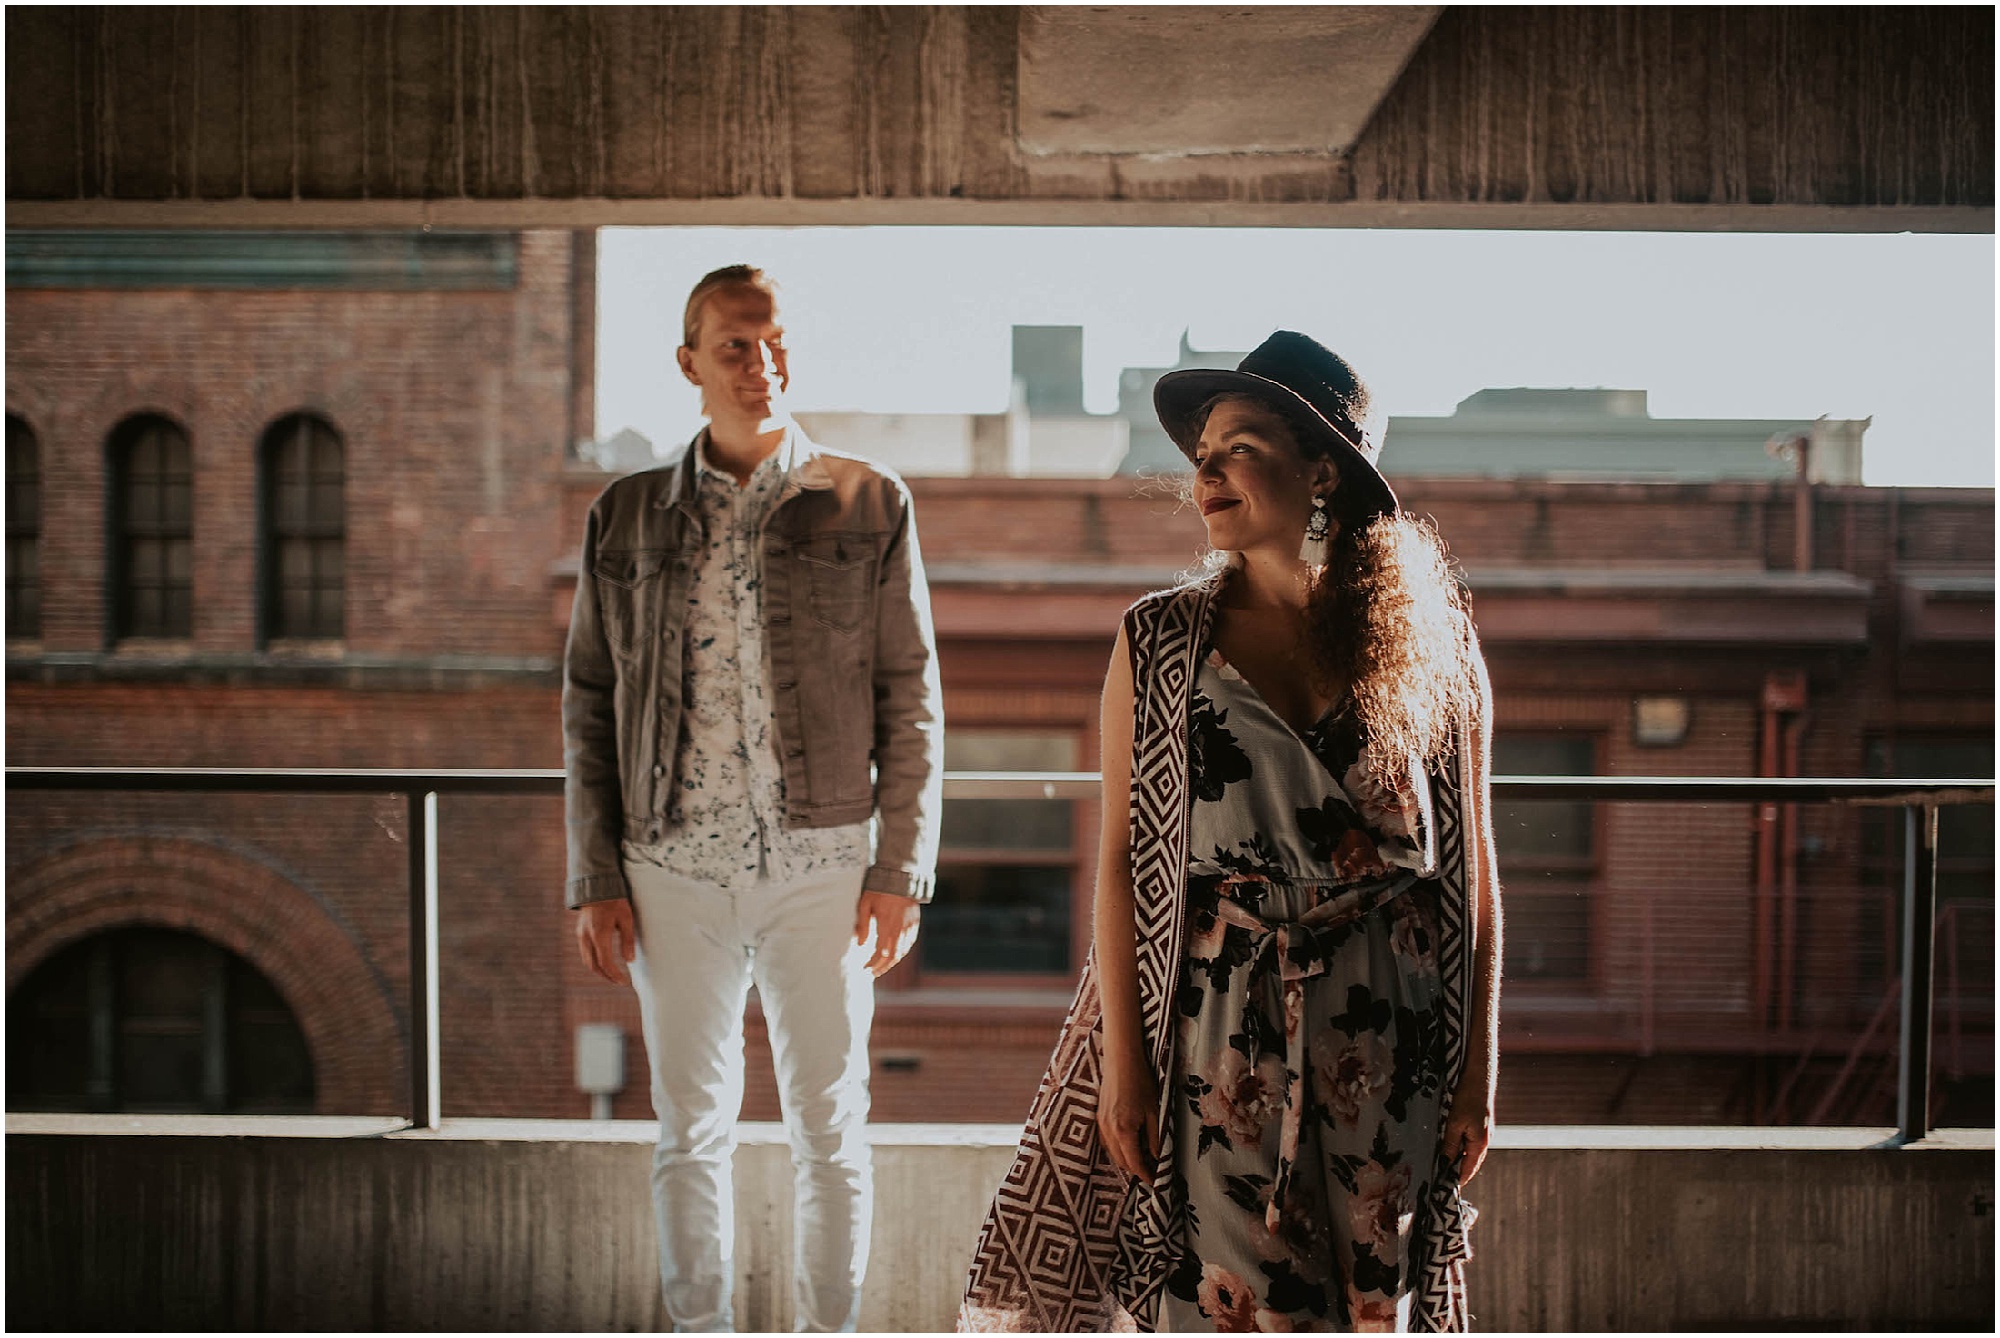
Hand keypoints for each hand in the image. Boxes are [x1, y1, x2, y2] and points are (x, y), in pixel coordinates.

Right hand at [575, 898, 637, 985]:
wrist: (596, 885)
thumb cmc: (615, 900)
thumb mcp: (626, 918)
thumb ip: (627, 940)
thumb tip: (629, 961)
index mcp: (599, 935)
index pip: (605, 963)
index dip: (615, 975)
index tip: (625, 982)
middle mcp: (587, 937)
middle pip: (594, 966)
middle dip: (607, 976)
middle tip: (619, 981)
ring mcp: (581, 934)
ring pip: (587, 960)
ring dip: (599, 970)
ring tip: (612, 974)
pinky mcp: (580, 931)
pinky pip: (585, 952)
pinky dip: (594, 961)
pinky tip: (604, 961)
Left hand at [854, 891, 920, 976]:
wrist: (902, 876)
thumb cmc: (879, 888)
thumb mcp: (865, 903)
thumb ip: (863, 924)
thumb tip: (861, 944)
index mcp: (886, 923)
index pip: (879, 952)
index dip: (872, 964)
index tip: (864, 969)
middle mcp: (899, 928)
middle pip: (892, 956)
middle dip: (881, 968)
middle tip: (871, 973)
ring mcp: (909, 927)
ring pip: (902, 952)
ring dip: (891, 963)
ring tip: (881, 967)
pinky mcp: (915, 924)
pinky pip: (909, 944)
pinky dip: (900, 953)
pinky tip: (893, 955)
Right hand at [1097, 1048, 1160, 1181]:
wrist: (1121, 1060)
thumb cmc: (1140, 1082)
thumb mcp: (1154, 1112)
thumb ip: (1155, 1138)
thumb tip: (1158, 1158)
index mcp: (1123, 1131)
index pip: (1135, 1164)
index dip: (1146, 1175)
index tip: (1156, 1182)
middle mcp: (1108, 1131)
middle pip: (1122, 1162)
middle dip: (1137, 1170)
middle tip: (1153, 1171)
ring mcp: (1101, 1124)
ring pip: (1113, 1153)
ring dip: (1127, 1160)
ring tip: (1144, 1160)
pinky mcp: (1098, 1117)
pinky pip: (1107, 1142)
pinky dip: (1118, 1149)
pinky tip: (1129, 1145)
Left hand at [1440, 1088, 1490, 1182]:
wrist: (1479, 1077)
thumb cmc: (1468, 1098)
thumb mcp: (1454, 1123)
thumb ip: (1450, 1145)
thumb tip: (1444, 1164)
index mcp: (1480, 1144)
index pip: (1468, 1169)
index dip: (1457, 1180)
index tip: (1446, 1189)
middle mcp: (1484, 1140)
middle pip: (1470, 1162)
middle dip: (1457, 1172)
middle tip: (1441, 1180)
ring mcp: (1483, 1132)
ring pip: (1469, 1152)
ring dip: (1458, 1159)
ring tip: (1443, 1166)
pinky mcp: (1479, 1124)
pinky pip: (1469, 1141)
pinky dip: (1460, 1147)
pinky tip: (1450, 1145)